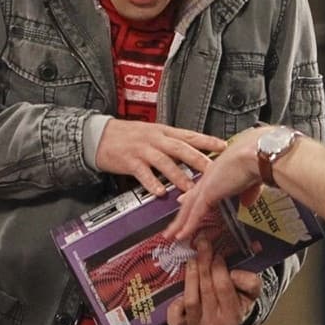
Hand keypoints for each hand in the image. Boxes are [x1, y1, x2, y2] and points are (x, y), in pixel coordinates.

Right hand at [95, 119, 225, 196]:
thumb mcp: (152, 133)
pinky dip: (152, 183)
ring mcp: (143, 150)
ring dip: (179, 177)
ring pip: (164, 163)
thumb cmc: (128, 135)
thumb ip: (171, 142)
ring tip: (190, 189)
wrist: (100, 135)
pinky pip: (143, 173)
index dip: (207, 141)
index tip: (223, 146)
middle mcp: (155, 139)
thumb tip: (193, 153)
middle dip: (198, 160)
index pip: (190, 135)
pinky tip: (160, 192)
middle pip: (181, 149)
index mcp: (163, 131)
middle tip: (213, 171)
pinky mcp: (130, 161)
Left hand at [164, 125, 268, 240]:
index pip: (202, 188)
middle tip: (173, 227)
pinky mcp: (209, 192)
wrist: (262, 153)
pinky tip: (181, 235)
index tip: (184, 204)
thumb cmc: (262, 158)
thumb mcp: (254, 179)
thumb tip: (247, 202)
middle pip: (191, 199)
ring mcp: (208, 183)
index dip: (193, 198)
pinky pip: (195, 213)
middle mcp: (211, 174)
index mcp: (221, 169)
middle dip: (181, 215)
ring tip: (171, 236)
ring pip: (188, 207)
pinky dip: (188, 226)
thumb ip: (248, 192)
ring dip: (179, 224)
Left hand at [165, 238, 261, 324]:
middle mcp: (215, 324)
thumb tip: (234, 274)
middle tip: (202, 248)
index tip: (217, 255)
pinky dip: (175, 303)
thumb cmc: (237, 299)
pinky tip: (180, 289)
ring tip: (193, 261)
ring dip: (191, 276)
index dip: (219, 269)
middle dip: (203, 265)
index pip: (224, 288)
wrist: (225, 318)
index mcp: (234, 316)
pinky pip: (175, 315)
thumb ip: (250, 281)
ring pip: (191, 300)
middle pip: (206, 290)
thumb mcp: (251, 291)